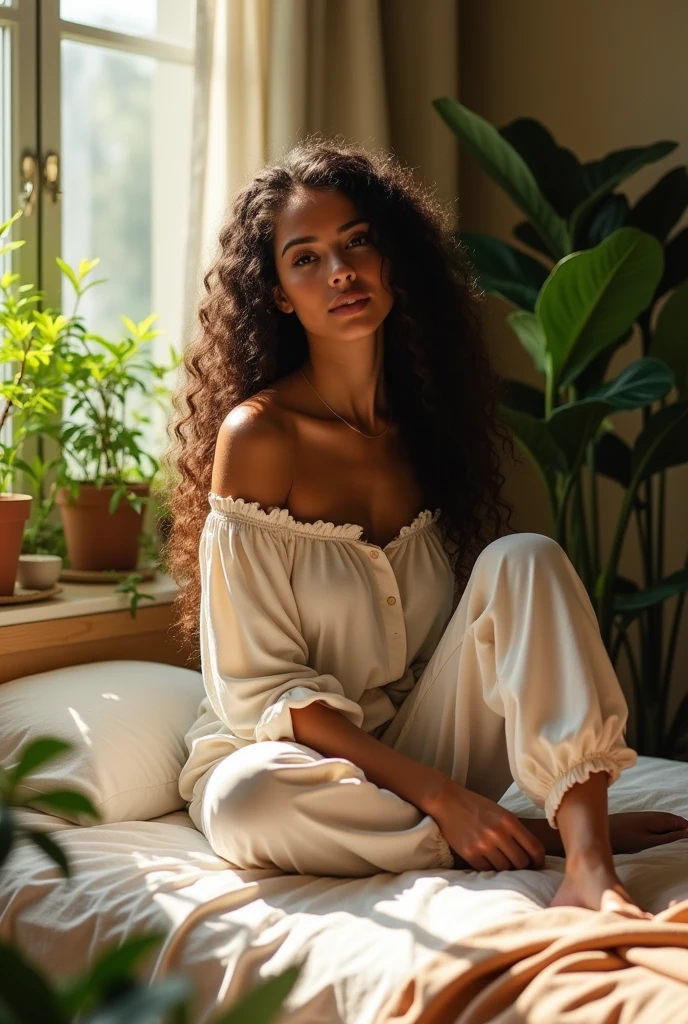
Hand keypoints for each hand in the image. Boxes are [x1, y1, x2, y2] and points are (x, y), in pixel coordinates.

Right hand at [425, 780, 546, 871]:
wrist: (447, 801)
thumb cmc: (476, 806)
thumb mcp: (501, 812)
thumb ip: (515, 830)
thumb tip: (530, 854)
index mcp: (509, 821)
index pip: (535, 848)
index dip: (539, 861)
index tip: (537, 865)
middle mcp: (498, 834)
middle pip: (521, 862)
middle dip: (523, 866)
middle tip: (519, 866)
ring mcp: (483, 845)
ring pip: (505, 868)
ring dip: (505, 867)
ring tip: (500, 860)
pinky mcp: (470, 854)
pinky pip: (487, 870)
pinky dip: (489, 868)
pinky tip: (487, 859)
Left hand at [608, 811, 687, 853]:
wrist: (597, 831)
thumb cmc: (623, 838)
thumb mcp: (648, 841)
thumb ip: (668, 837)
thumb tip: (687, 833)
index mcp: (657, 819)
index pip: (681, 822)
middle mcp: (652, 815)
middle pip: (675, 820)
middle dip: (684, 828)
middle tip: (687, 839)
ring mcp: (645, 817)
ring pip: (666, 822)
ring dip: (676, 829)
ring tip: (683, 839)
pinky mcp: (639, 821)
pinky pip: (658, 823)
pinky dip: (666, 829)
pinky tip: (665, 836)